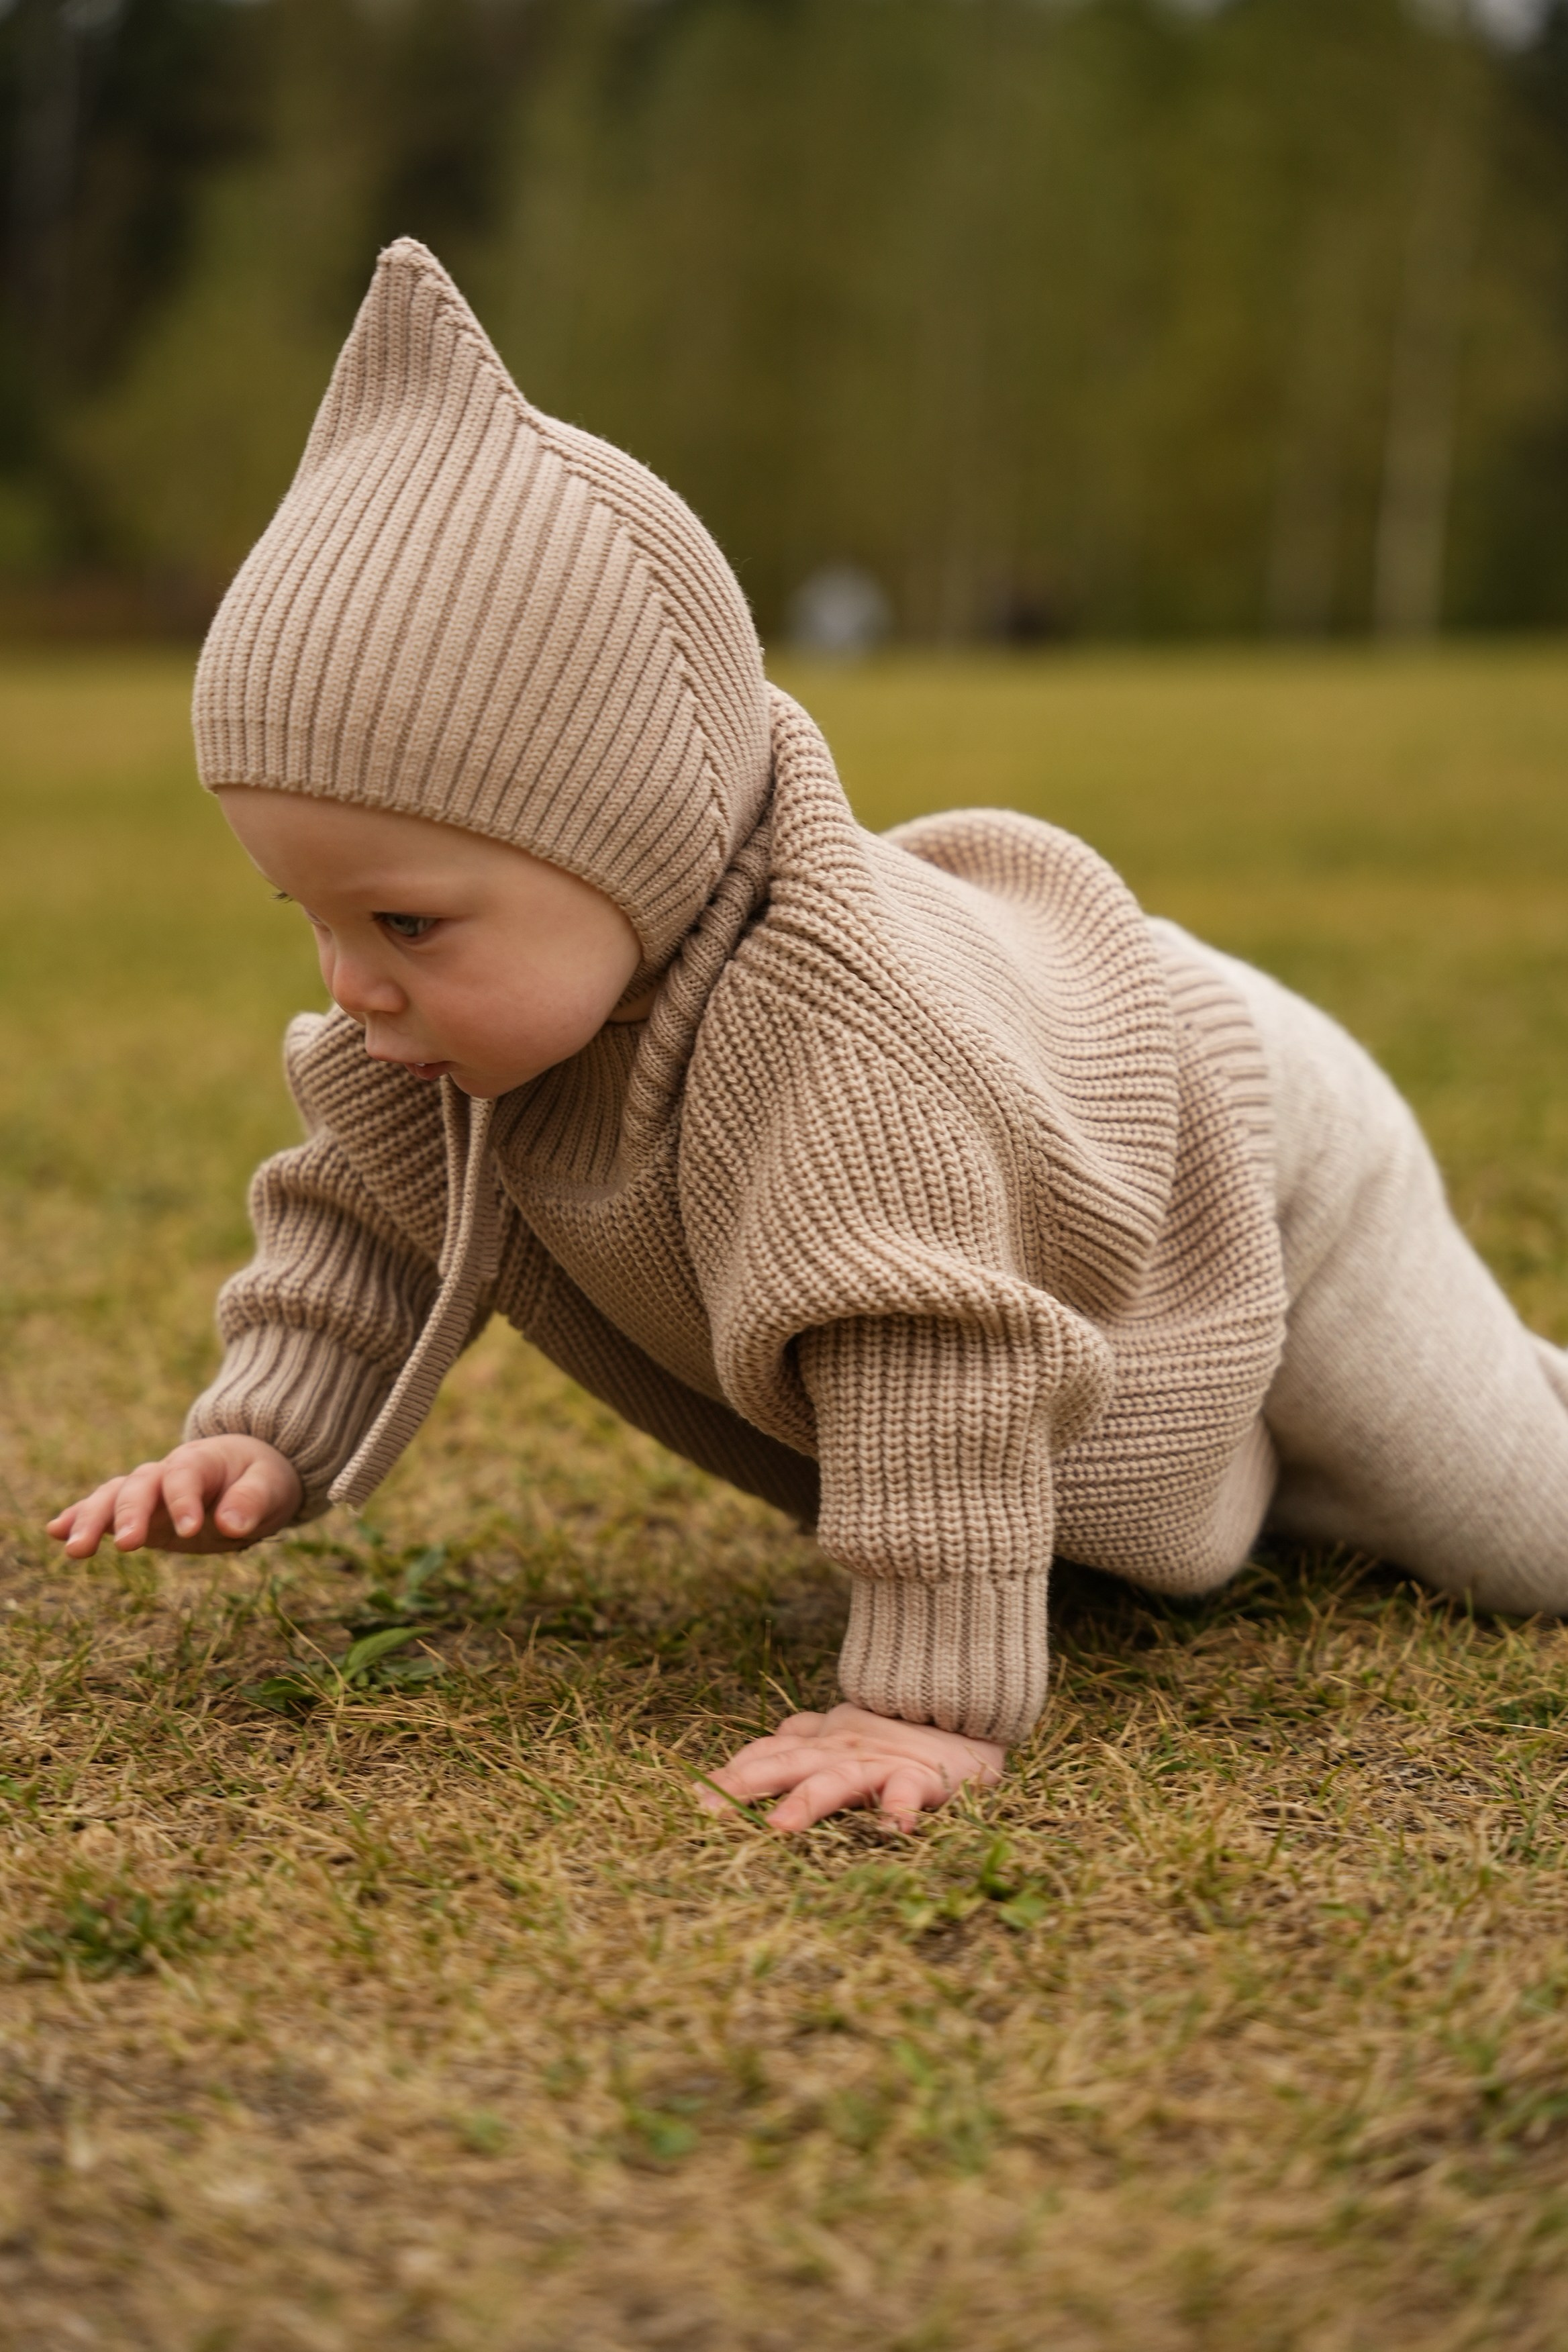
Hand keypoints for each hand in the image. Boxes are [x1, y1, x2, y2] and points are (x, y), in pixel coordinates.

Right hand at [47, 1436, 303, 1559]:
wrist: (248, 1472)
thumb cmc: (262, 1477)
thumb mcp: (271, 1485)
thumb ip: (252, 1500)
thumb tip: (230, 1525)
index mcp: (201, 1459)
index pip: (185, 1475)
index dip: (184, 1500)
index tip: (191, 1529)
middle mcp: (166, 1471)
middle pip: (139, 1485)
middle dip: (131, 1514)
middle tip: (128, 1546)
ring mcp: (147, 1492)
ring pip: (112, 1498)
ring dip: (92, 1521)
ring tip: (74, 1549)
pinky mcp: (138, 1513)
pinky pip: (104, 1511)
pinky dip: (78, 1518)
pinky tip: (55, 1532)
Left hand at [696, 1701, 1005, 1833]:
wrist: (958, 1704)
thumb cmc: (895, 1730)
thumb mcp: (842, 1732)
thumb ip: (805, 1735)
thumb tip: (767, 1739)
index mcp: (819, 1745)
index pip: (765, 1755)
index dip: (729, 1774)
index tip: (692, 1800)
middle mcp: (840, 1752)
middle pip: (784, 1766)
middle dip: (744, 1788)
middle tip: (707, 1813)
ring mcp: (878, 1763)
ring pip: (837, 1781)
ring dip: (808, 1801)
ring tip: (780, 1826)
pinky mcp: (921, 1775)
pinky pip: (910, 1792)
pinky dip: (901, 1808)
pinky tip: (893, 1828)